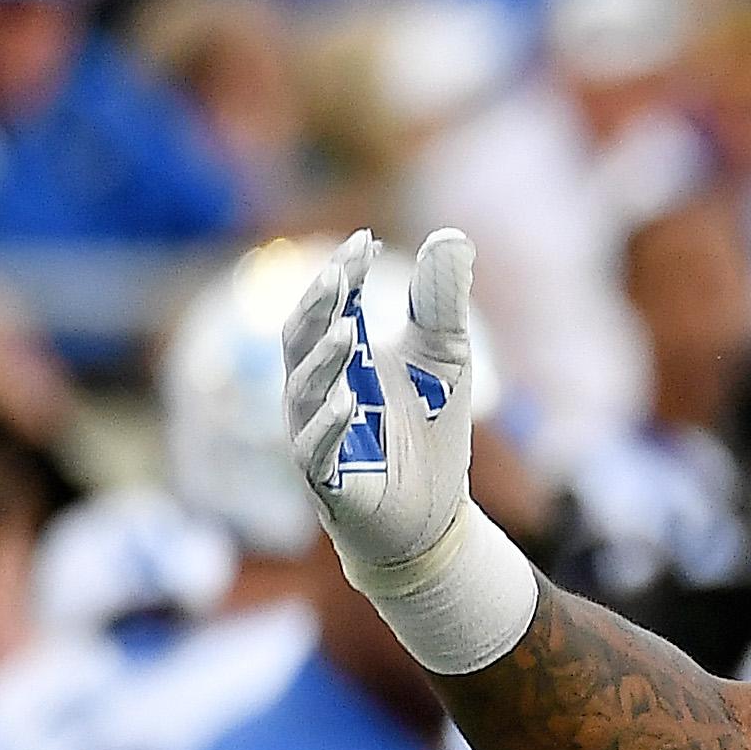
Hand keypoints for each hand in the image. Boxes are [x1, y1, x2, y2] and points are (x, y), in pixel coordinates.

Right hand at [283, 229, 476, 574]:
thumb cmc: (430, 427)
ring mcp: (315, 435)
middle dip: (318, 306)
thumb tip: (452, 235)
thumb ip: (441, 300)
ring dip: (321, 360)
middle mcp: (317, 390)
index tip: (365, 241)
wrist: (435, 514)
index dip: (342, 273)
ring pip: (302, 391)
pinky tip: (348, 403)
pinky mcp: (326, 482)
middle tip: (342, 275)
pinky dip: (328, 426)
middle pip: (299, 338)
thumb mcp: (446, 356)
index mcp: (340, 356)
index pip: (329, 305)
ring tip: (347, 331)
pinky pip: (314, 451)